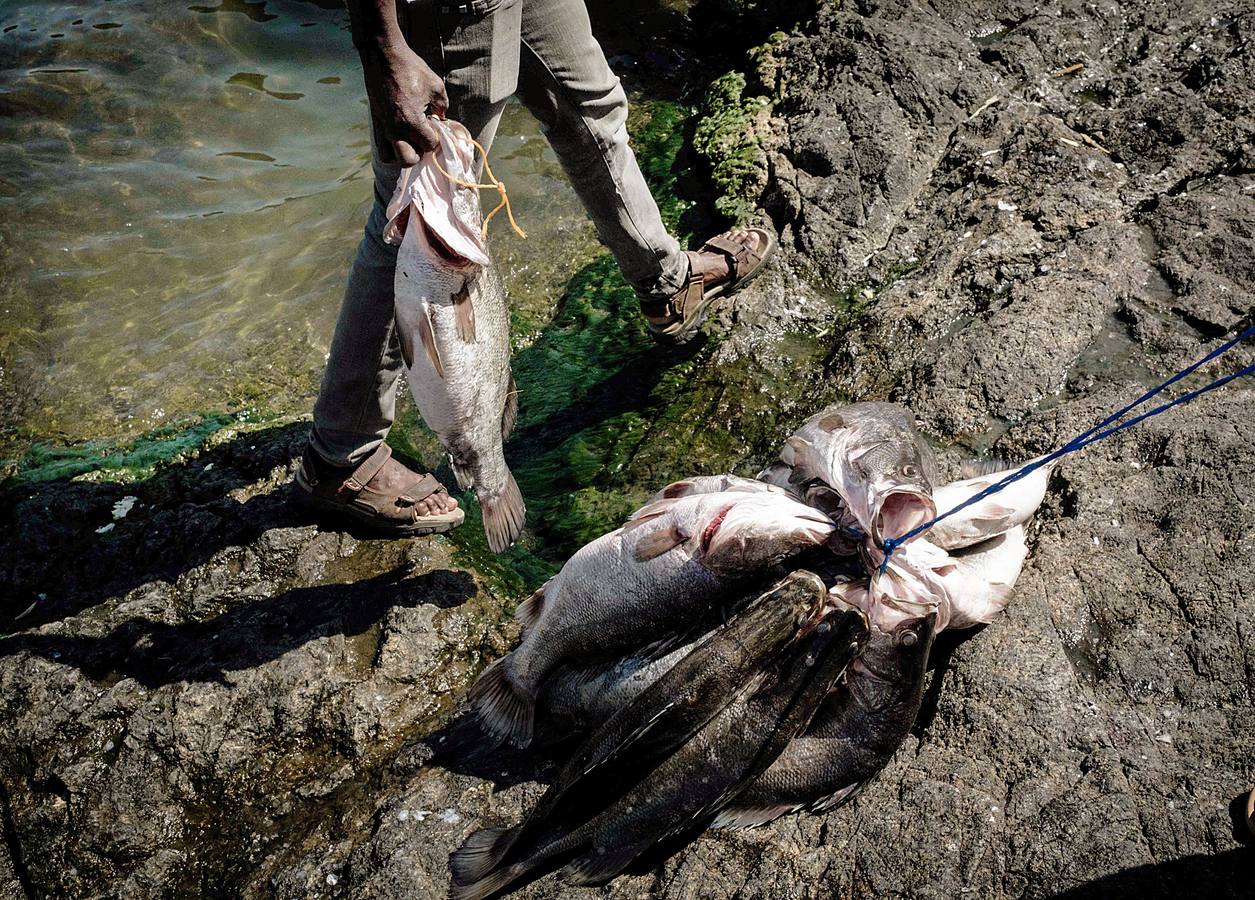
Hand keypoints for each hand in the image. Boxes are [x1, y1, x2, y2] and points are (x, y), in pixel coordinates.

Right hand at [363, 45, 448, 165]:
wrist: (383, 57)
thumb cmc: (411, 69)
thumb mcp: (436, 86)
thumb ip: (442, 106)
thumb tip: (442, 118)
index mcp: (412, 121)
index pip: (429, 145)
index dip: (435, 137)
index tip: (434, 125)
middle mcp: (395, 129)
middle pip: (409, 161)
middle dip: (419, 152)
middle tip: (422, 137)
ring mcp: (383, 128)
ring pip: (392, 158)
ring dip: (403, 152)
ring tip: (410, 139)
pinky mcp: (375, 123)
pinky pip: (381, 147)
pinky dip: (390, 147)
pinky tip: (399, 135)